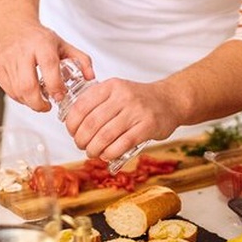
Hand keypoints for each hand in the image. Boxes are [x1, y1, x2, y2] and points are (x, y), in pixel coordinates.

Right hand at [0, 19, 91, 111]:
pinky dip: (19, 97)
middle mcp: (22, 51)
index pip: (48, 67)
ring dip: (29, 102)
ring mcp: (7, 60)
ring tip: (38, 100)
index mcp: (41, 43)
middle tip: (47, 106)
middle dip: (38, 103)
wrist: (12, 23)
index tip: (59, 96)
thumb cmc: (39, 37)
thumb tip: (91, 77)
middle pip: (27, 85)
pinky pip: (8, 90)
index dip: (55, 86)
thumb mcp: (63, 44)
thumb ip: (81, 59)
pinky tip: (27, 93)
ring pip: (17, 91)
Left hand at [61, 78, 179, 161]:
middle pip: (91, 123)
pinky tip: (106, 155)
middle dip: (81, 139)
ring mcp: (136, 111)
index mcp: (111, 86)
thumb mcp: (117, 91)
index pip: (82, 105)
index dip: (72, 122)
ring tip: (92, 152)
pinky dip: (110, 153)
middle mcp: (123, 96)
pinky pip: (122, 143)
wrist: (170, 100)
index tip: (71, 132)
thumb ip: (97, 102)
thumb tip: (72, 122)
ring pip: (105, 135)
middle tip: (81, 145)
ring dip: (94, 149)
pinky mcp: (147, 126)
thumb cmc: (139, 99)